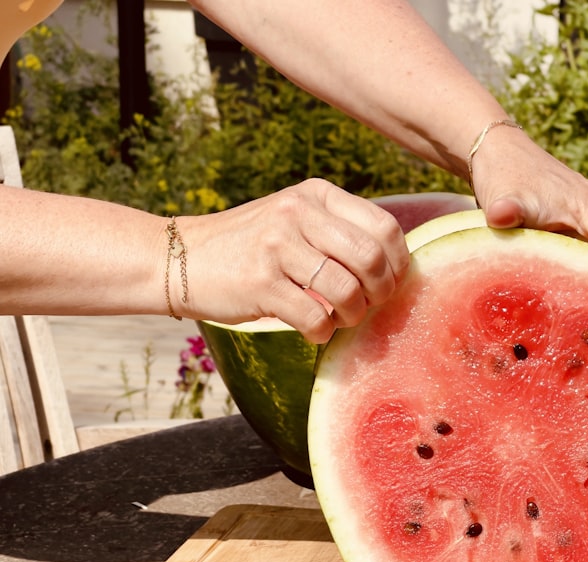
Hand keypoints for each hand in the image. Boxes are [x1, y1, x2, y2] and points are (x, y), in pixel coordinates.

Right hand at [179, 179, 408, 342]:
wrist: (180, 258)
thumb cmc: (253, 247)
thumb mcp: (296, 219)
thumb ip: (341, 231)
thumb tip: (397, 267)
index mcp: (316, 194)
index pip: (385, 227)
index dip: (398, 263)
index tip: (389, 282)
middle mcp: (298, 213)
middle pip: (372, 260)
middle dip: (381, 292)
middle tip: (368, 305)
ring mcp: (277, 246)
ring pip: (347, 291)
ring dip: (352, 316)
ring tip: (338, 317)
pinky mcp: (260, 283)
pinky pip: (315, 318)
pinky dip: (322, 332)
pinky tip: (313, 329)